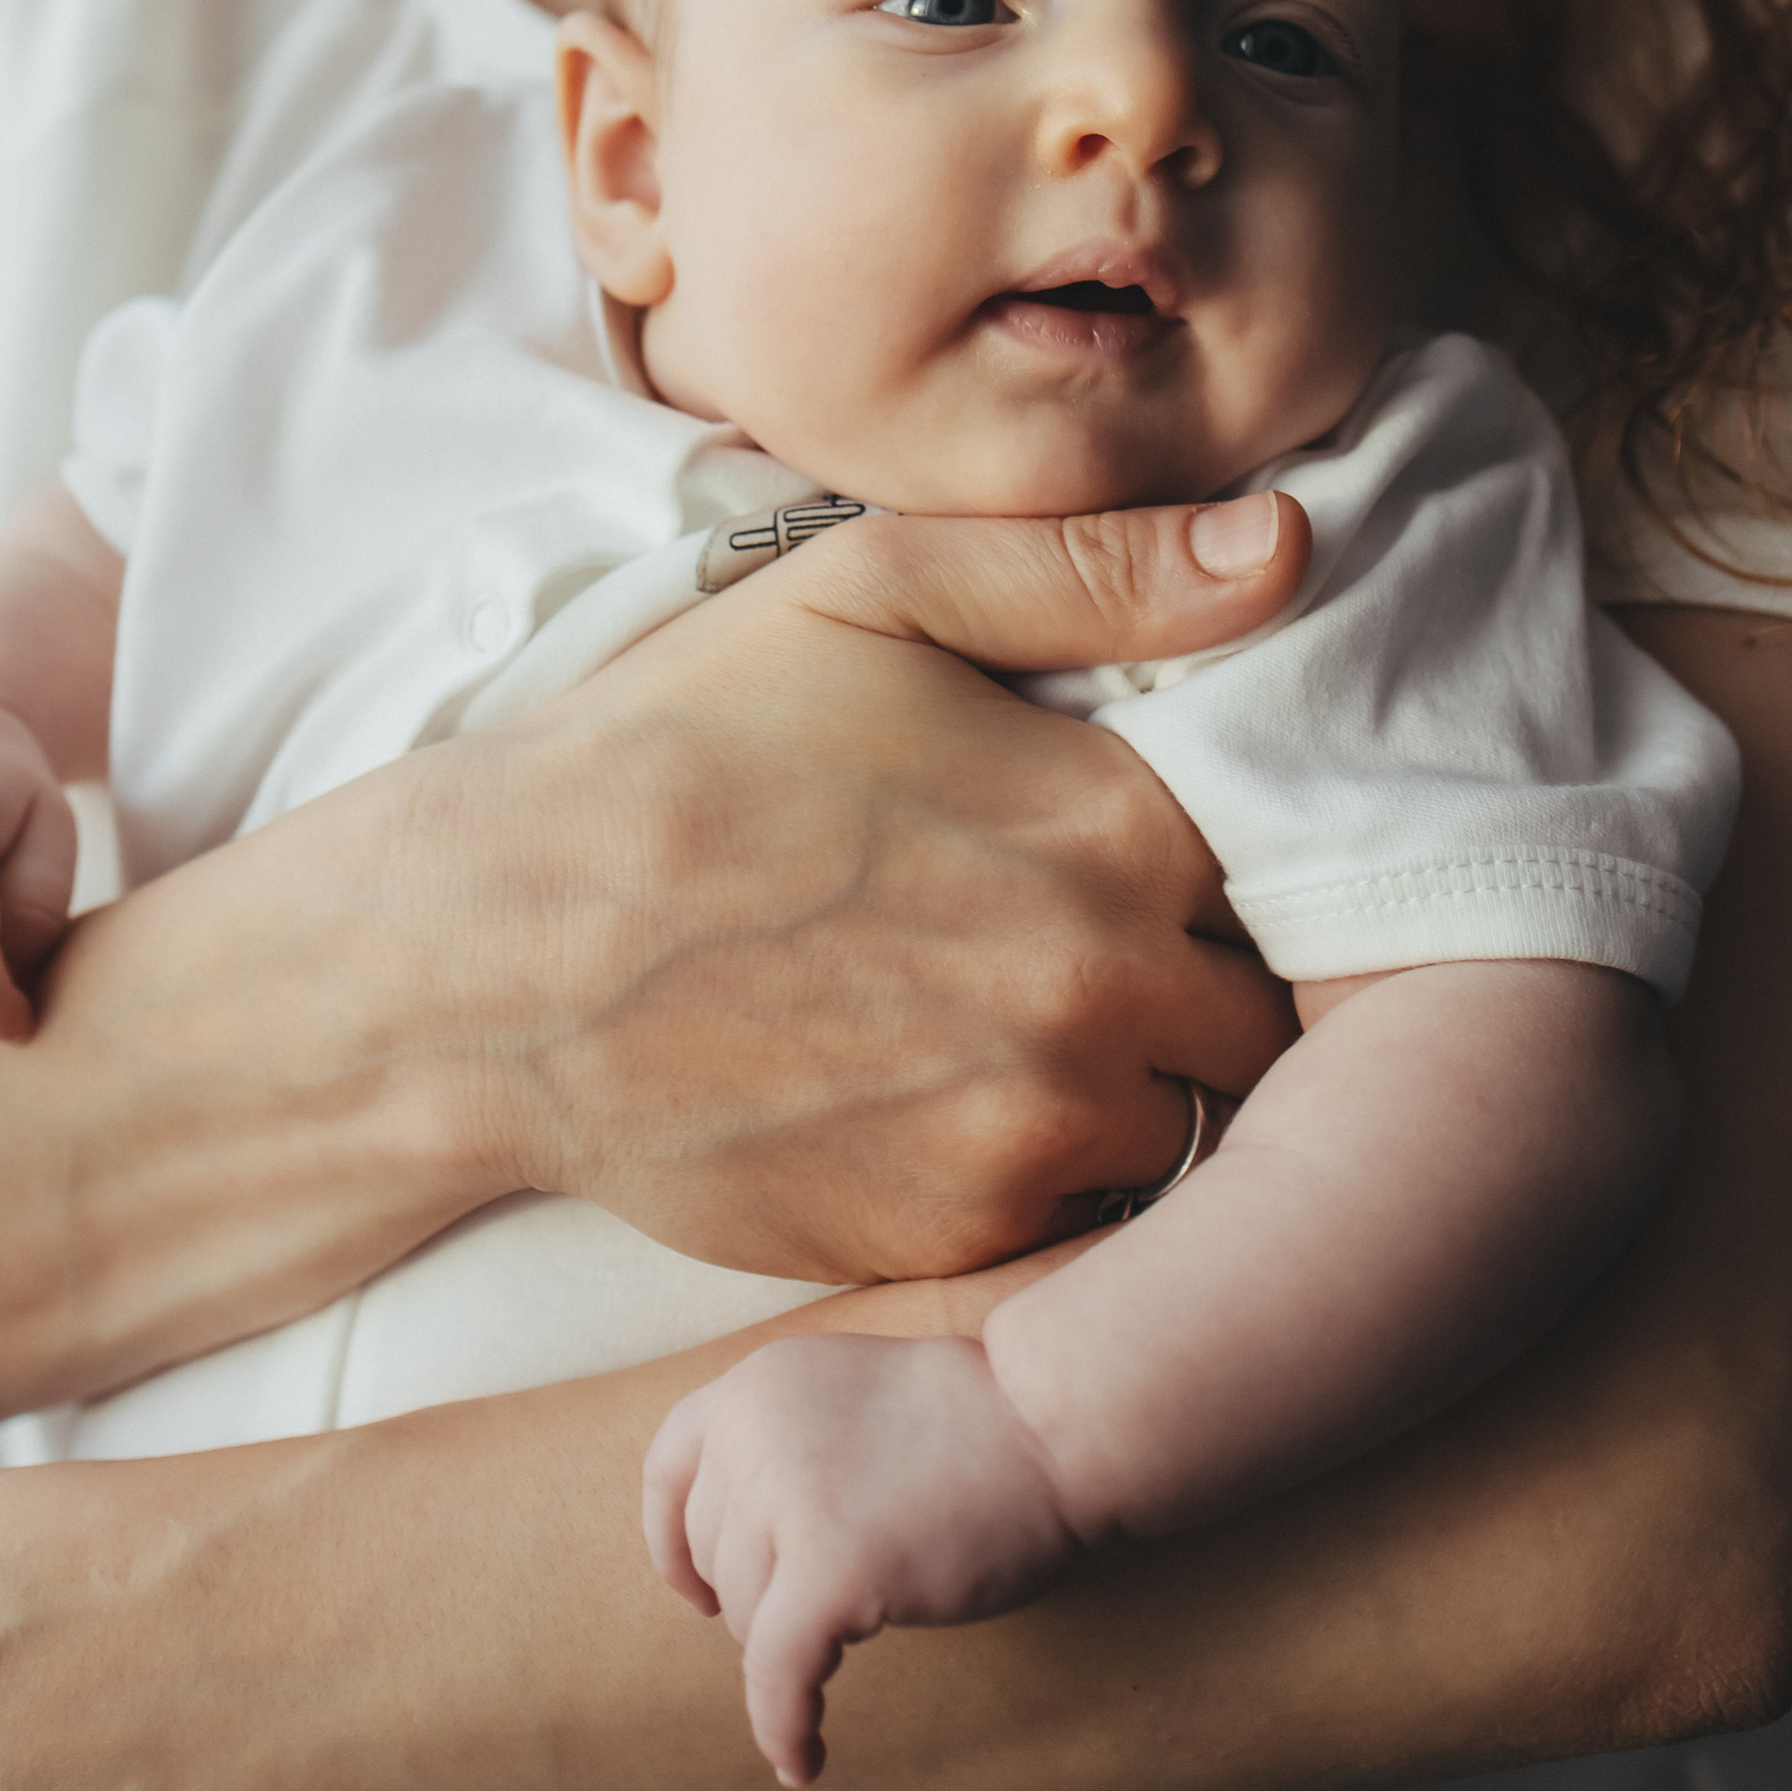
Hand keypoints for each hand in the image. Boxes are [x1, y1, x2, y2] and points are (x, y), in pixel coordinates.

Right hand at [472, 488, 1309, 1284]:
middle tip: (1102, 943)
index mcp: (1114, 822)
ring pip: (1181, 1129)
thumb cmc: (678, 747)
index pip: (1290, 862)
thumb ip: (1096, 570)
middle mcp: (1102, 991)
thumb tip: (1296, 548)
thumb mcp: (870, 589)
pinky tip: (945, 1100)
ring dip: (1134, 1087)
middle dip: (1206, 983)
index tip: (1168, 846)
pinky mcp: (952, 1241)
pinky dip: (1038, 1175)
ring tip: (1021, 1026)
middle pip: (1260, 1015)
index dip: (1243, 857)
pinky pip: (1075, 1225)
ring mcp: (1029, 1133)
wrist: (495, 959)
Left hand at [644, 1334, 1079, 1785]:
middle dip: (758, 1597)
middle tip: (825, 1612)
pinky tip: (802, 1762)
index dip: (673, 1542)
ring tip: (855, 1636)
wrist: (1049, 1421)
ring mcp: (787, 1499)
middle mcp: (753, 1432)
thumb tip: (739, 1547)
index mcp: (754, 1383)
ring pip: (745, 1616)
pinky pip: (779, 1676)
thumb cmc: (972, 1416)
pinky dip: (783, 1726)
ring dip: (789, 1647)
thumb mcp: (845, 1391)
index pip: (668, 1471)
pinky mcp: (829, 1570)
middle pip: (713, 1553)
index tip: (697, 1590)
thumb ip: (785, 1442)